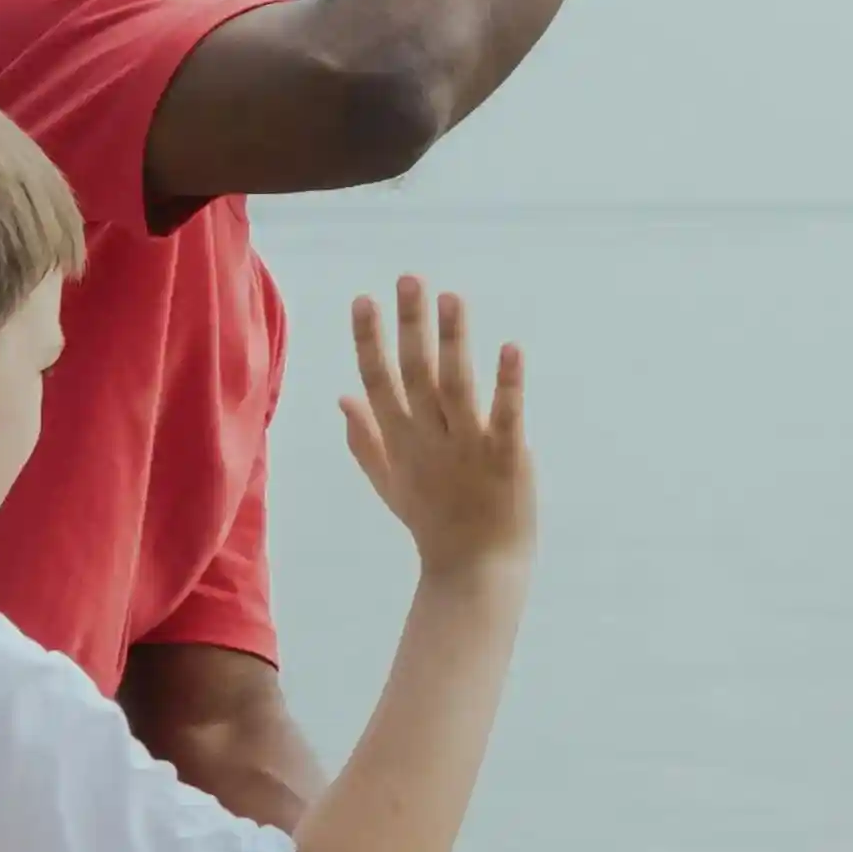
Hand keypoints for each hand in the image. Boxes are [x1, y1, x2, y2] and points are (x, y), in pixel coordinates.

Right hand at [337, 278, 532, 576]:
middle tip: (409, 278)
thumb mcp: (389, 483)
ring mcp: (468, 448)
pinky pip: (506, 415)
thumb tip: (341, 397)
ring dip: (453, 341)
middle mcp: (430, 440)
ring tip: (452, 298)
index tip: (363, 299)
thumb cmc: (433, 525)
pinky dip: (508, 383)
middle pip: (414, 374)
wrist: (474, 574)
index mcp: (401, 442)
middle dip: (409, 325)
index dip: (369, 341)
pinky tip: (511, 348)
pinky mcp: (507, 458)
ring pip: (456, 386)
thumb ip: (365, 439)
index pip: (377, 382)